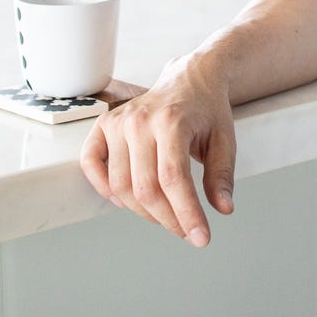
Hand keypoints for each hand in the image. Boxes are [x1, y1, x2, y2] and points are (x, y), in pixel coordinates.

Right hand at [79, 55, 235, 247]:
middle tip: (186, 230)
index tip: (201, 238)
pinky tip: (125, 200)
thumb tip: (222, 209)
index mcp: (172, 121)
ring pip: (120, 185)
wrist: (190, 78)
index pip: (174, 179)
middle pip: (145, 188)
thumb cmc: (207, 110)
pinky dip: (103, 187)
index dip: (186, 214)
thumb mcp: (225, 139)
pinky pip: (91, 163)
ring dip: (142, 212)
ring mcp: (118, 121)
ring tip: (165, 215)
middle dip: (168, 219)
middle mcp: (140, 120)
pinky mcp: (104, 125)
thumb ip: (222, 174)